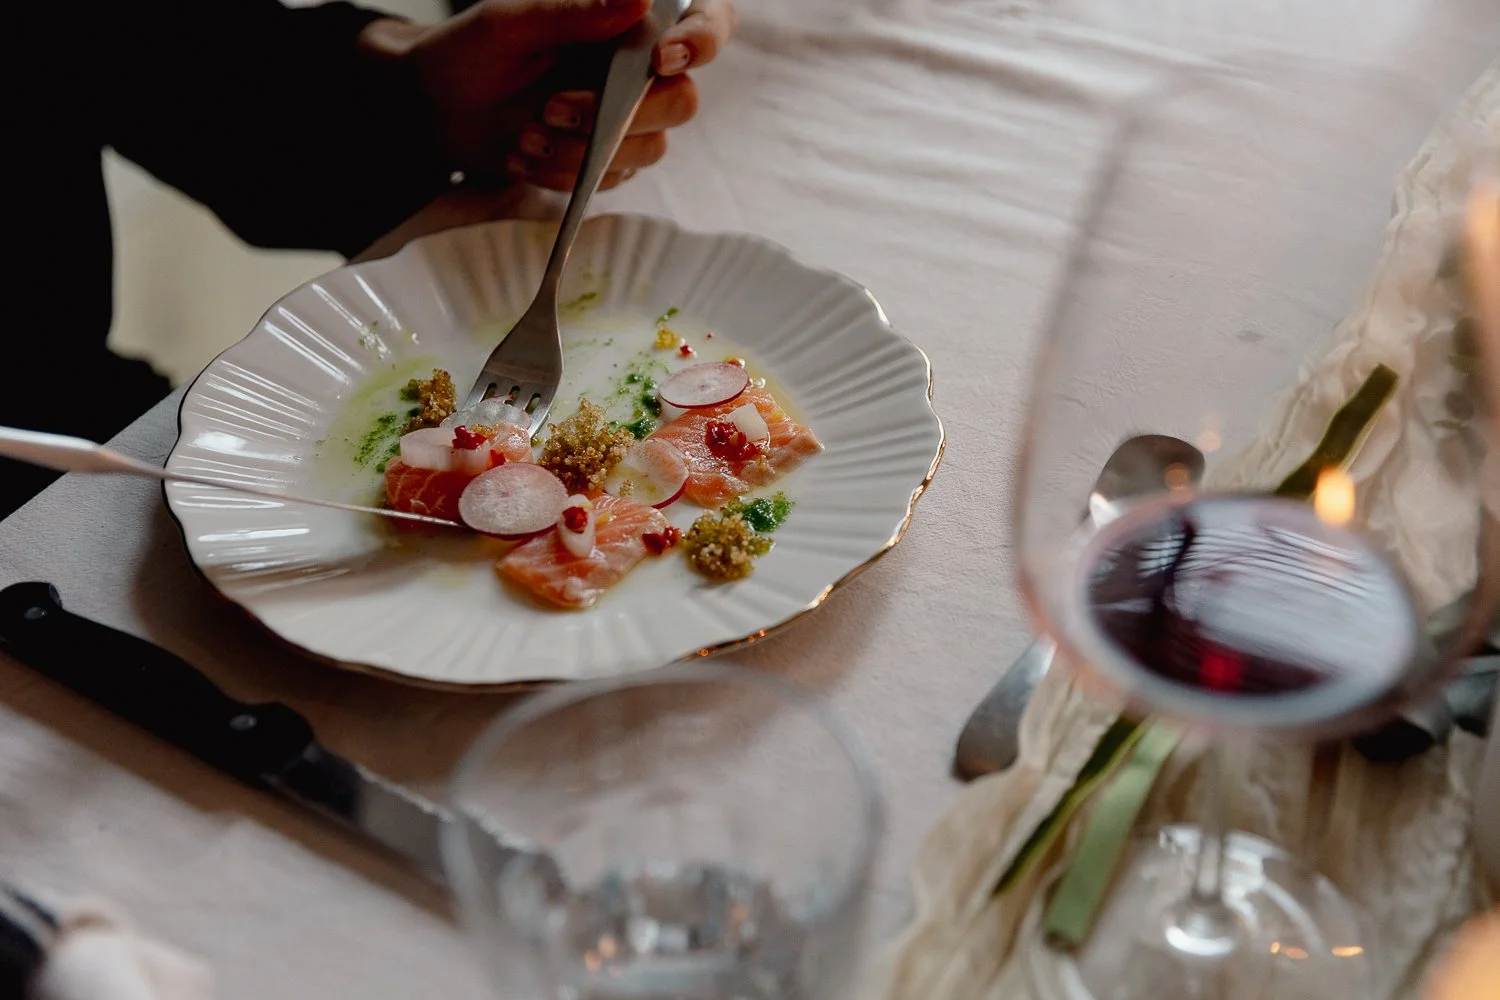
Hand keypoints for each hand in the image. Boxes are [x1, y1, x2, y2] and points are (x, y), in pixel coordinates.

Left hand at [362, 0, 736, 191]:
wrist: (436, 111)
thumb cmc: (471, 52)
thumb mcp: (511, 23)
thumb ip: (574, 11)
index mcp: (628, 24)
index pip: (705, 23)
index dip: (702, 39)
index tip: (663, 57)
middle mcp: (638, 71)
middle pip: (681, 100)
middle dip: (621, 115)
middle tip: (553, 108)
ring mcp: (626, 121)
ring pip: (649, 149)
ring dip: (583, 151)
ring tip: (525, 136)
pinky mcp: (606, 162)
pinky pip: (612, 180)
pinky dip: (563, 174)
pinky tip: (523, 155)